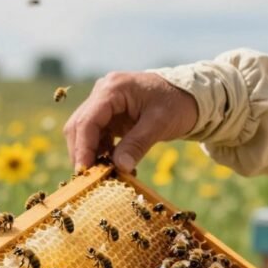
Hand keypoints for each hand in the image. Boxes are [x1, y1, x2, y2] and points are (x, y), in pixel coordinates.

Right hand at [63, 71, 197, 172]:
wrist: (188, 95)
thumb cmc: (177, 103)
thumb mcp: (160, 124)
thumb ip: (138, 144)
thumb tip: (120, 168)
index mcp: (113, 89)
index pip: (87, 121)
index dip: (83, 148)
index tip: (84, 172)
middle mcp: (102, 92)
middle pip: (79, 126)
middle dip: (82, 153)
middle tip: (91, 179)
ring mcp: (104, 103)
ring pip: (84, 132)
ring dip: (91, 154)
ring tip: (104, 175)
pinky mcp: (109, 115)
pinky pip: (97, 136)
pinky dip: (101, 152)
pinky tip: (113, 166)